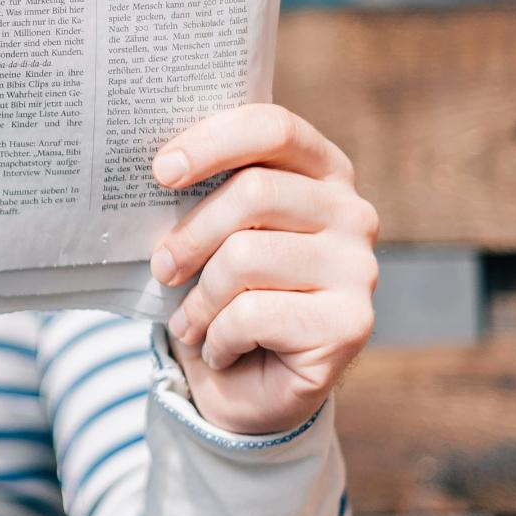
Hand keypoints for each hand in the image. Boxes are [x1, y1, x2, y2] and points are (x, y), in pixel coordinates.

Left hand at [148, 104, 378, 436]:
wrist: (248, 387)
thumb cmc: (223, 293)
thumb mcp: (209, 233)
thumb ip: (201, 192)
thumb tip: (156, 166)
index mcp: (321, 171)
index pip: (274, 128)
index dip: (213, 142)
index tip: (161, 171)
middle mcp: (352, 212)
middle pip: (255, 192)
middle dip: (190, 235)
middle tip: (161, 268)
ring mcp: (359, 268)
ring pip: (246, 257)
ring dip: (199, 299)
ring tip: (190, 321)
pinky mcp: (351, 324)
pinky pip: (253, 313)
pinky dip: (217, 337)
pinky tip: (220, 349)